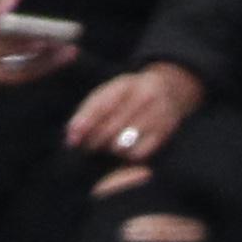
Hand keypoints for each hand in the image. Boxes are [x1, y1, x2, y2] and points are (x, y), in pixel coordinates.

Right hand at [0, 0, 80, 88]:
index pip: (5, 48)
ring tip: (65, 55)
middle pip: (18, 70)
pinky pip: (16, 79)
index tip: (51, 38)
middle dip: (46, 62)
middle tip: (70, 50)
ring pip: (20, 78)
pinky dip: (34, 70)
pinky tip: (50, 61)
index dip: (29, 46)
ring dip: (44, 68)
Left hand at [67, 61, 202, 159]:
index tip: (72, 140)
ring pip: (123, 143)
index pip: (101, 106)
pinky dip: (127, 156)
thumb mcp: (109, 93)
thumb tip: (71, 136)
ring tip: (107, 147)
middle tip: (89, 147)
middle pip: (111, 128)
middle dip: (95, 141)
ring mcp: (157, 114)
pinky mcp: (165, 131)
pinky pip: (139, 153)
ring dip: (110, 149)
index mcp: (125, 84)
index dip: (84, 124)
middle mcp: (144, 96)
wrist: (170, 88)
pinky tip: (124, 152)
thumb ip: (88, 111)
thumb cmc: (129, 95)